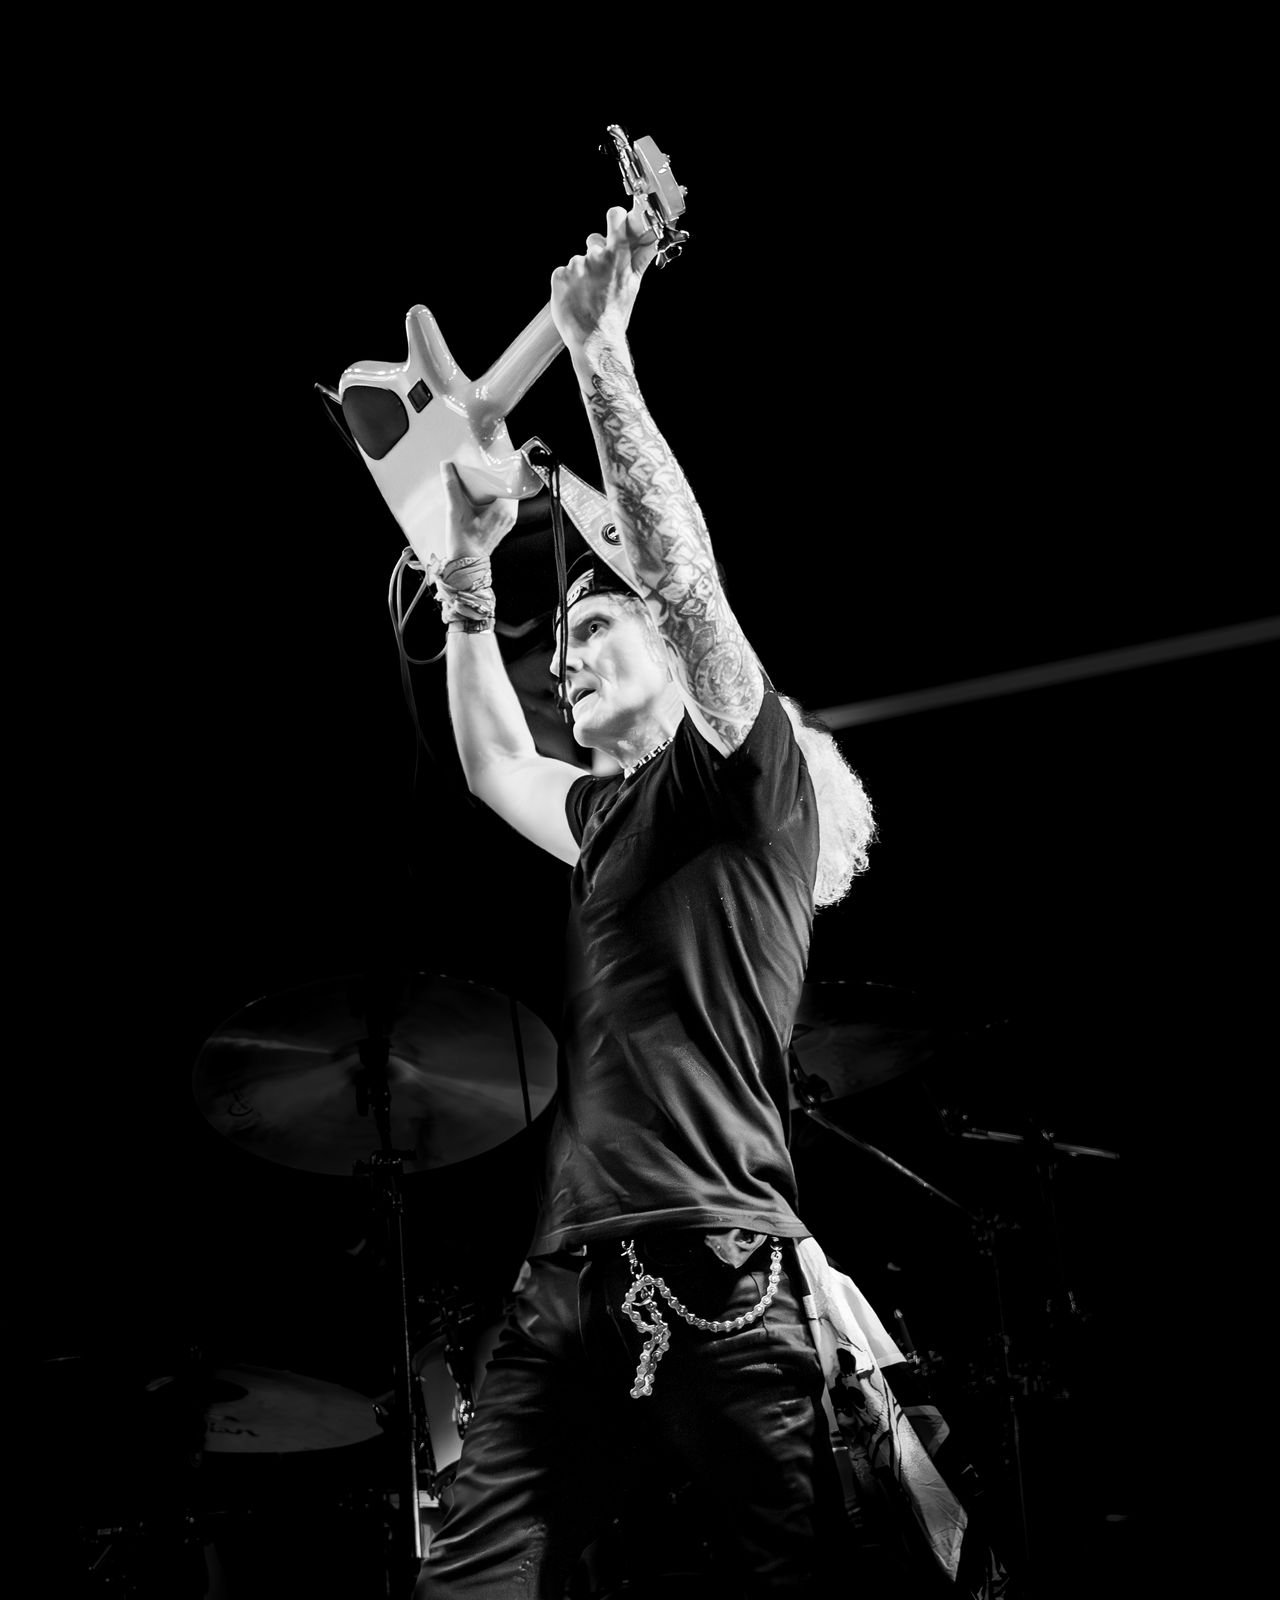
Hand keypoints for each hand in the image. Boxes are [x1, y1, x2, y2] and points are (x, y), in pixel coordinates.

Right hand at [441, 460, 517, 559]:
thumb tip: (447, 466)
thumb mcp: (455, 511)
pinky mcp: (502, 524)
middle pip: (508, 487)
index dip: (502, 469)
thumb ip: (452, 487)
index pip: (511, 481)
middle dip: (495, 476)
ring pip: (505, 495)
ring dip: (493, 487)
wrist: (466, 564)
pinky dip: (492, 497)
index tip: (492, 460)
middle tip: (483, 466)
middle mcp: (510, 515)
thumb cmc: (464, 543)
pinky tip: (480, 493)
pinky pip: (501, 504)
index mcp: (504, 510)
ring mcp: (507, 520)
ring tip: (481, 478)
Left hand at [550, 204, 658, 349]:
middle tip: (599, 280)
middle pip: (594, 241)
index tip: (616, 222)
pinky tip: (575, 299)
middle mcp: (596, 256)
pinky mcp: (560, 275)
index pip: (616, 217)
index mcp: (617, 256)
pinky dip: (567, 284)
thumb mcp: (633, 285)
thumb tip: (654, 238)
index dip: (615, 218)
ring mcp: (576, 265)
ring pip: (578, 261)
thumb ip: (641, 257)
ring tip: (587, 296)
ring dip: (581, 274)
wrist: (594, 340)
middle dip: (596, 254)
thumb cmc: (616, 314)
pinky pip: (563, 273)